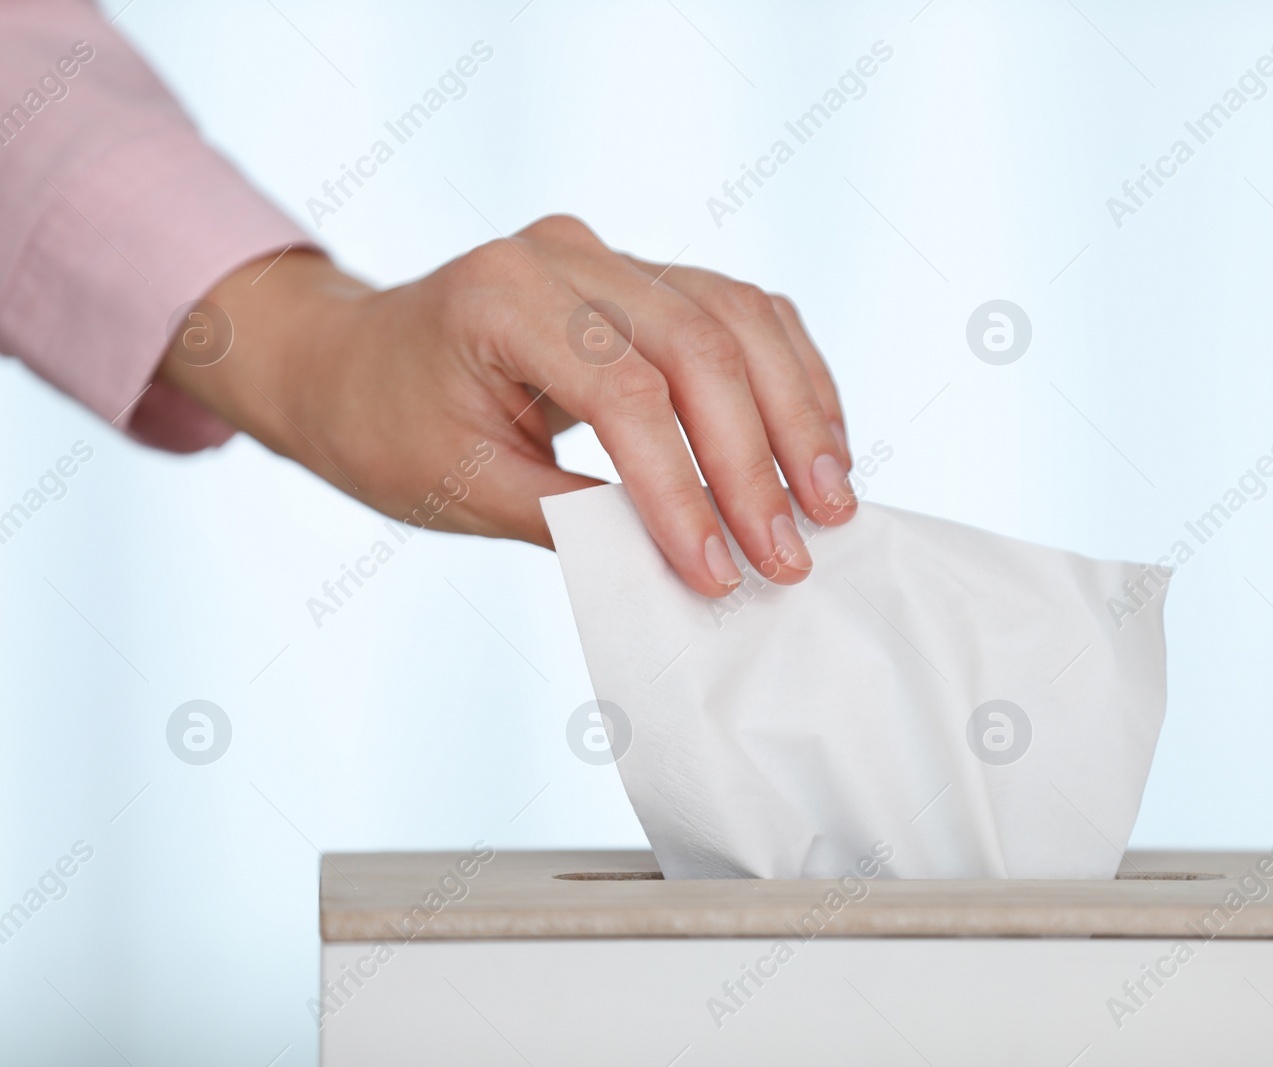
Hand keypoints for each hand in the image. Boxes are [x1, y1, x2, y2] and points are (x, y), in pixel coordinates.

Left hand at [158, 215, 856, 596]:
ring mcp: (612, 254)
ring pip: (742, 316)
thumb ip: (567, 518)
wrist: (353, 362)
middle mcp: (565, 254)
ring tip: (831, 504)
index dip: (683, 489)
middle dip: (758, 460)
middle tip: (792, 553)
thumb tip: (681, 557)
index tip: (719, 573)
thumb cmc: (387, 428)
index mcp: (499, 297)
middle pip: (701, 343)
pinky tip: (819, 446)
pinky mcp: (648, 274)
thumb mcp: (459, 488)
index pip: (623, 391)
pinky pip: (745, 311)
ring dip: (798, 415)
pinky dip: (792, 379)